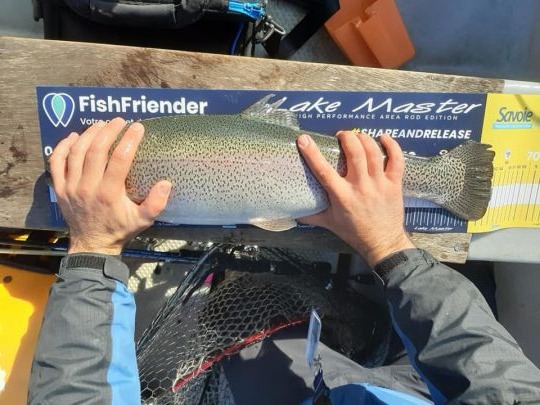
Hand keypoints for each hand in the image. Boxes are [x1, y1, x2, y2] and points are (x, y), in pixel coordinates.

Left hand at [49, 118, 171, 254]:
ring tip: (101, 124)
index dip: (129, 139)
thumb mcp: (144, 220)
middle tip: (119, 121)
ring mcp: (70, 186)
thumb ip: (156, 203)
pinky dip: (63, 146)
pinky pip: (57, 162)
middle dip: (109, 131)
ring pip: (76, 152)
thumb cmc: (120, 229)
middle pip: (96, 150)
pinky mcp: (59, 188)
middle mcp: (88, 187)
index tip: (137, 127)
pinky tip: (74, 136)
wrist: (92, 245)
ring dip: (88, 134)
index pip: (120, 158)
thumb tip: (166, 183)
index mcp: (109, 193)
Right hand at [297, 131, 413, 266]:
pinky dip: (392, 145)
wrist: (382, 243)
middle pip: (355, 153)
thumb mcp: (329, 223)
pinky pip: (396, 160)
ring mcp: (379, 184)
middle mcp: (360, 187)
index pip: (324, 170)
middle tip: (341, 135)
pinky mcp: (395, 184)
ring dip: (364, 139)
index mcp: (342, 196)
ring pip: (373, 153)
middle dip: (347, 138)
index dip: (313, 153)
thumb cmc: (354, 233)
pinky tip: (383, 138)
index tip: (304, 139)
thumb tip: (292, 210)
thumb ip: (311, 215)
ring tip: (358, 136)